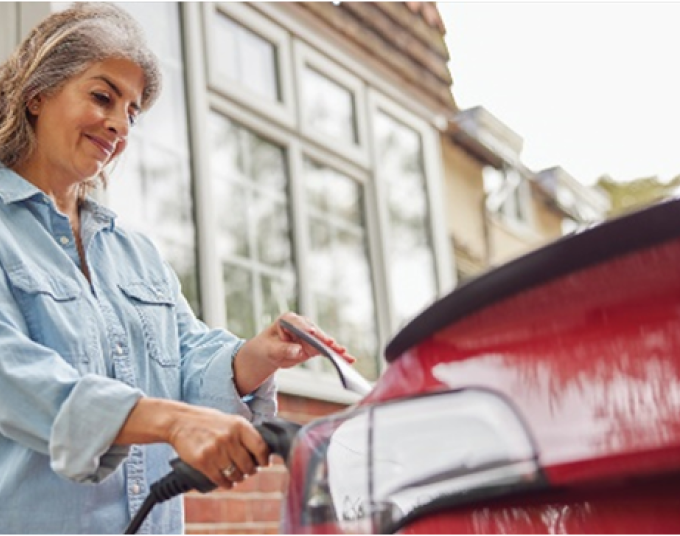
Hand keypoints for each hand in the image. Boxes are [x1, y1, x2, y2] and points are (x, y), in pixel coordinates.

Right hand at [167, 405, 268, 488]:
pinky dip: (226, 484)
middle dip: (250, 471)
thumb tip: (261, 452)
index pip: (260, 447)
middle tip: (248, 471)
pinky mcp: (202, 461)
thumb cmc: (207, 421)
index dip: (264, 459)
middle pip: (248, 465)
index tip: (264, 464)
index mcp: (239, 425)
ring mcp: (215, 450)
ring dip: (238, 479)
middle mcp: (229, 437)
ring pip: (235, 474)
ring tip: (237, 477)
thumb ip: (244, 433)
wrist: (179, 422)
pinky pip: (219, 479)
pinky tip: (227, 482)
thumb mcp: (230, 420)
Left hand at [233, 312, 356, 394]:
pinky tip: (347, 359)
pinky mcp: (315, 345)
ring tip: (345, 356)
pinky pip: (327, 350)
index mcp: (288, 320)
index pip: (299, 324)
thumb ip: (283, 350)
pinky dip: (336, 355)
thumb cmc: (267, 348)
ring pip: (324, 342)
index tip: (311, 332)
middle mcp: (303, 325)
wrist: (269, 352)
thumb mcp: (271, 350)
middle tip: (333, 346)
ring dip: (335, 349)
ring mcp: (311, 335)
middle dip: (324, 340)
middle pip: (315, 333)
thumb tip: (297, 350)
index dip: (306, 328)